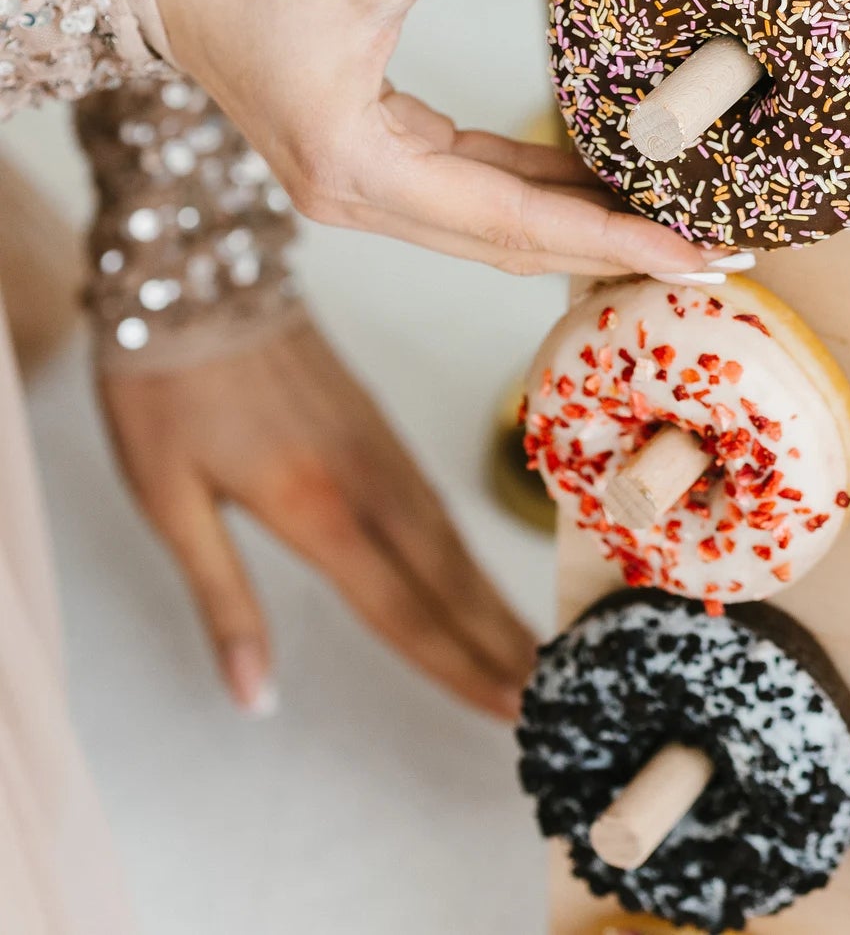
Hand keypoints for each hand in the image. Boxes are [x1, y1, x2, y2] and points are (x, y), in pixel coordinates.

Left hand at [98, 318, 536, 720]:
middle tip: (547, 696)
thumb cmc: (167, 390)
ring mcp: (382, 449)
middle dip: (496, 644)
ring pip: (452, 542)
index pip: (403, 609)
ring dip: (492, 602)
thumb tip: (254, 698)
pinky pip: (438, 505)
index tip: (509, 707)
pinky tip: (477, 576)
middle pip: (446, 581)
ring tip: (530, 651)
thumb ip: (223, 603)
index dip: (457, 666)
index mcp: (319, 509)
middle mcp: (369, 483)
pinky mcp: (380, 425)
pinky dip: (468, 553)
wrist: (198, 276)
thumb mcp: (168, 502)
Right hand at [152, 0, 715, 280]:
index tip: (702, 257)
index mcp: (360, 166)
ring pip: (497, 223)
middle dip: (619, 248)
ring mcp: (363, 184)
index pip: (518, 222)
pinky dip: (538, 184)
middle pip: (516, 243)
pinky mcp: (371, 156)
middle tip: (722, 252)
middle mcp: (360, 198)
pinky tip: (605, 173)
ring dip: (584, 223)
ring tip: (679, 221)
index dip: (618, 240)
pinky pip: (473, 186)